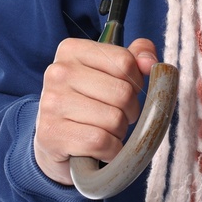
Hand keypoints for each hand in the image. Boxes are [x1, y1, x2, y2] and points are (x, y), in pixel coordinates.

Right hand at [33, 36, 158, 185]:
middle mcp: (57, 72)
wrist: (54, 143)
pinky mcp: (52, 134)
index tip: (125, 91)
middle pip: (122, 92)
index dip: (136, 82)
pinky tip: (100, 149)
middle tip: (117, 117)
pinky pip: (101, 142)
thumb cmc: (88, 103)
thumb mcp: (109, 72)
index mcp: (72, 50)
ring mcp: (52, 103)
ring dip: (119, 132)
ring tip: (105, 131)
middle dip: (130, 111)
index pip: (125, 62)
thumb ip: (135, 57)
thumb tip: (149, 62)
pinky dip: (110, 150)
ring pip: (114, 119)